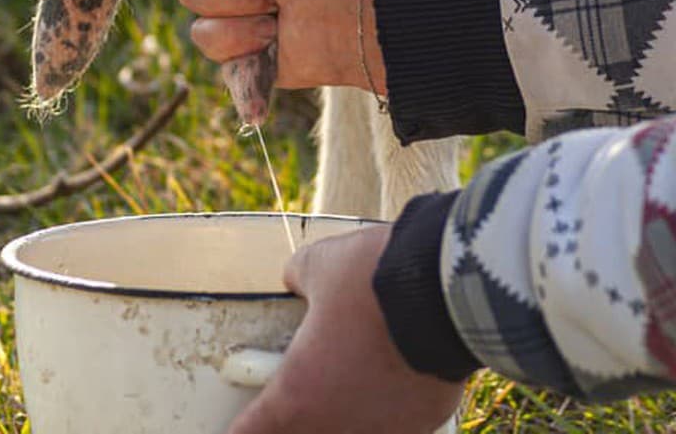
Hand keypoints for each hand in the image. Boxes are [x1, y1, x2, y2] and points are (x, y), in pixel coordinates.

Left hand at [227, 226, 462, 433]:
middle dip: (294, 421)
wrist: (446, 289)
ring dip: (342, 416)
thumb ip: (298, 279)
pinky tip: (391, 379)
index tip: (237, 424)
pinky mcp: (427, 421)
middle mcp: (338, 425)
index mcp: (296, 396)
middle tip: (294, 400)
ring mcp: (386, 430)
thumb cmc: (370, 281)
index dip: (239, 429)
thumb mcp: (318, 266)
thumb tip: (297, 278)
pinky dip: (388, 408)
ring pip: (352, 433)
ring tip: (345, 381)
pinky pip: (396, 424)